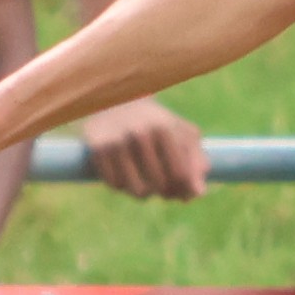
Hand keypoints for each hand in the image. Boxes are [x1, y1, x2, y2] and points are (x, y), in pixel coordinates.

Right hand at [84, 95, 210, 201]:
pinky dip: (123, 187)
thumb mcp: (184, 133)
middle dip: (165, 193)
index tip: (182, 193)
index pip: (180, 174)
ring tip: (147, 186)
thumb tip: (198, 193)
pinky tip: (128, 177)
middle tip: (164, 190)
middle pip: (159, 184)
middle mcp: (140, 133)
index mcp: (165, 128)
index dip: (183, 190)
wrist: (119, 100)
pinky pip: (114, 184)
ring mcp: (116, 141)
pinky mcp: (97, 148)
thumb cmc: (159, 123)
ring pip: (135, 189)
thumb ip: (196, 160)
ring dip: (144, 194)